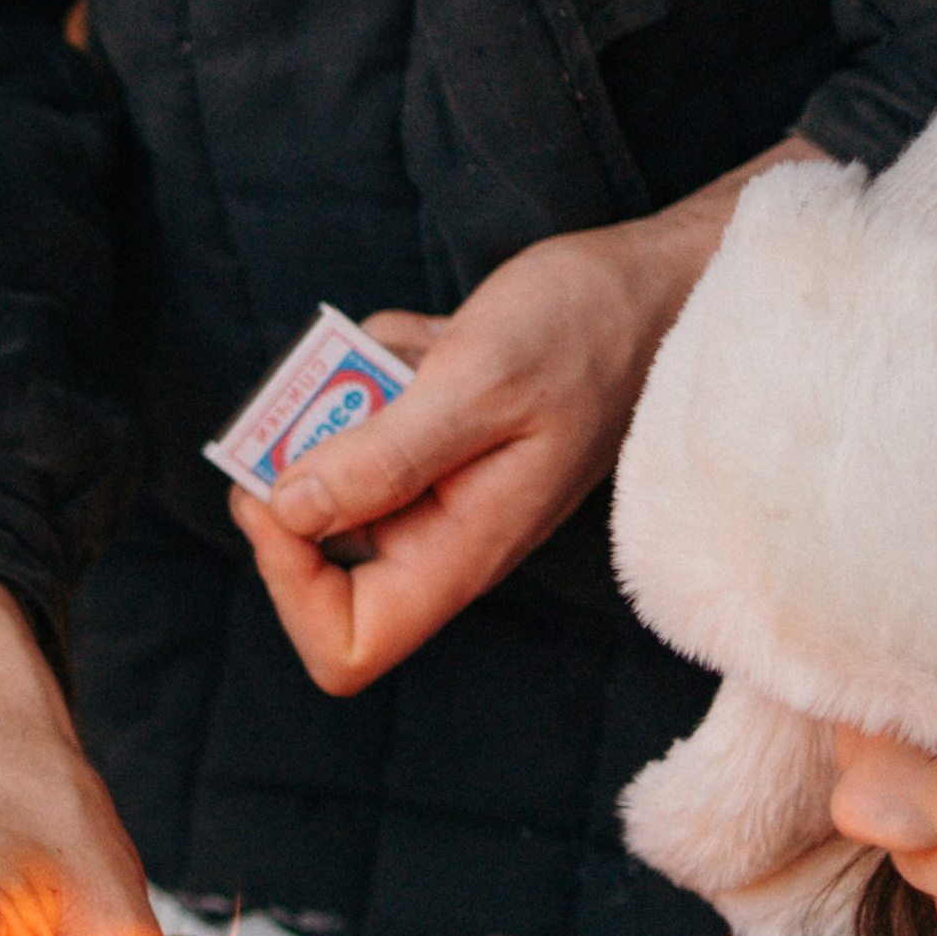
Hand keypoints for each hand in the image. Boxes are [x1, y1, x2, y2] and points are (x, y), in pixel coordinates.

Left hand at [230, 137, 824, 694]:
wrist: (655, 289)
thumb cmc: (586, 335)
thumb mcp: (479, 382)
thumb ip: (384, 455)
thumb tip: (288, 509)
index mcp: (460, 552)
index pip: (347, 646)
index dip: (290, 584)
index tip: (281, 493)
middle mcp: (441, 534)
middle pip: (317, 552)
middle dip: (306, 456)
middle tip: (339, 388)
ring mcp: (436, 487)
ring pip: (332, 466)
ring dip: (349, 394)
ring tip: (418, 353)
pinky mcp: (432, 441)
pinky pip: (362, 414)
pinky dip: (378, 365)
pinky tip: (436, 339)